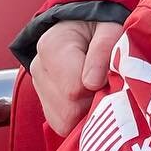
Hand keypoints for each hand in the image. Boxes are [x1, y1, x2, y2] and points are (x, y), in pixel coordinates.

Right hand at [30, 19, 123, 134]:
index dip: (99, 87)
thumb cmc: (102, 26)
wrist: (87, 25)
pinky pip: (62, 125)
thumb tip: (92, 83)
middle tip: (108, 83)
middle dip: (94, 102)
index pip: (73, 89)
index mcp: (51, 46)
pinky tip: (90, 97)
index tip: (111, 74)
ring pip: (64, 122)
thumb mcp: (110, 26)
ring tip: (99, 87)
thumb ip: (104, 48)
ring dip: (87, 111)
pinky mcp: (46, 104)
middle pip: (68, 111)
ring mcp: (40, 88)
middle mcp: (39, 69)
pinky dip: (80, 117)